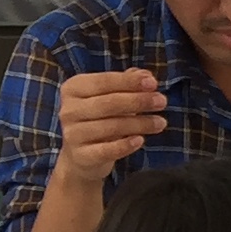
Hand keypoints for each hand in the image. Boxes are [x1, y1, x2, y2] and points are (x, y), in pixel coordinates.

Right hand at [56, 68, 166, 182]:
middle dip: (138, 101)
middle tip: (162, 102)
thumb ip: (127, 83)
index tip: (153, 83)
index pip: (104, 81)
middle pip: (108, 103)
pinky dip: (125, 145)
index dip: (129, 82)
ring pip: (111, 126)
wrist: (81, 155)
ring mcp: (72, 134)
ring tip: (161, 122)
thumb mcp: (109, 96)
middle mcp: (69, 110)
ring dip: (140, 123)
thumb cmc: (99, 118)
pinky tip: (140, 140)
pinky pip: (106, 150)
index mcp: (73, 88)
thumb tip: (146, 75)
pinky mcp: (81, 156)